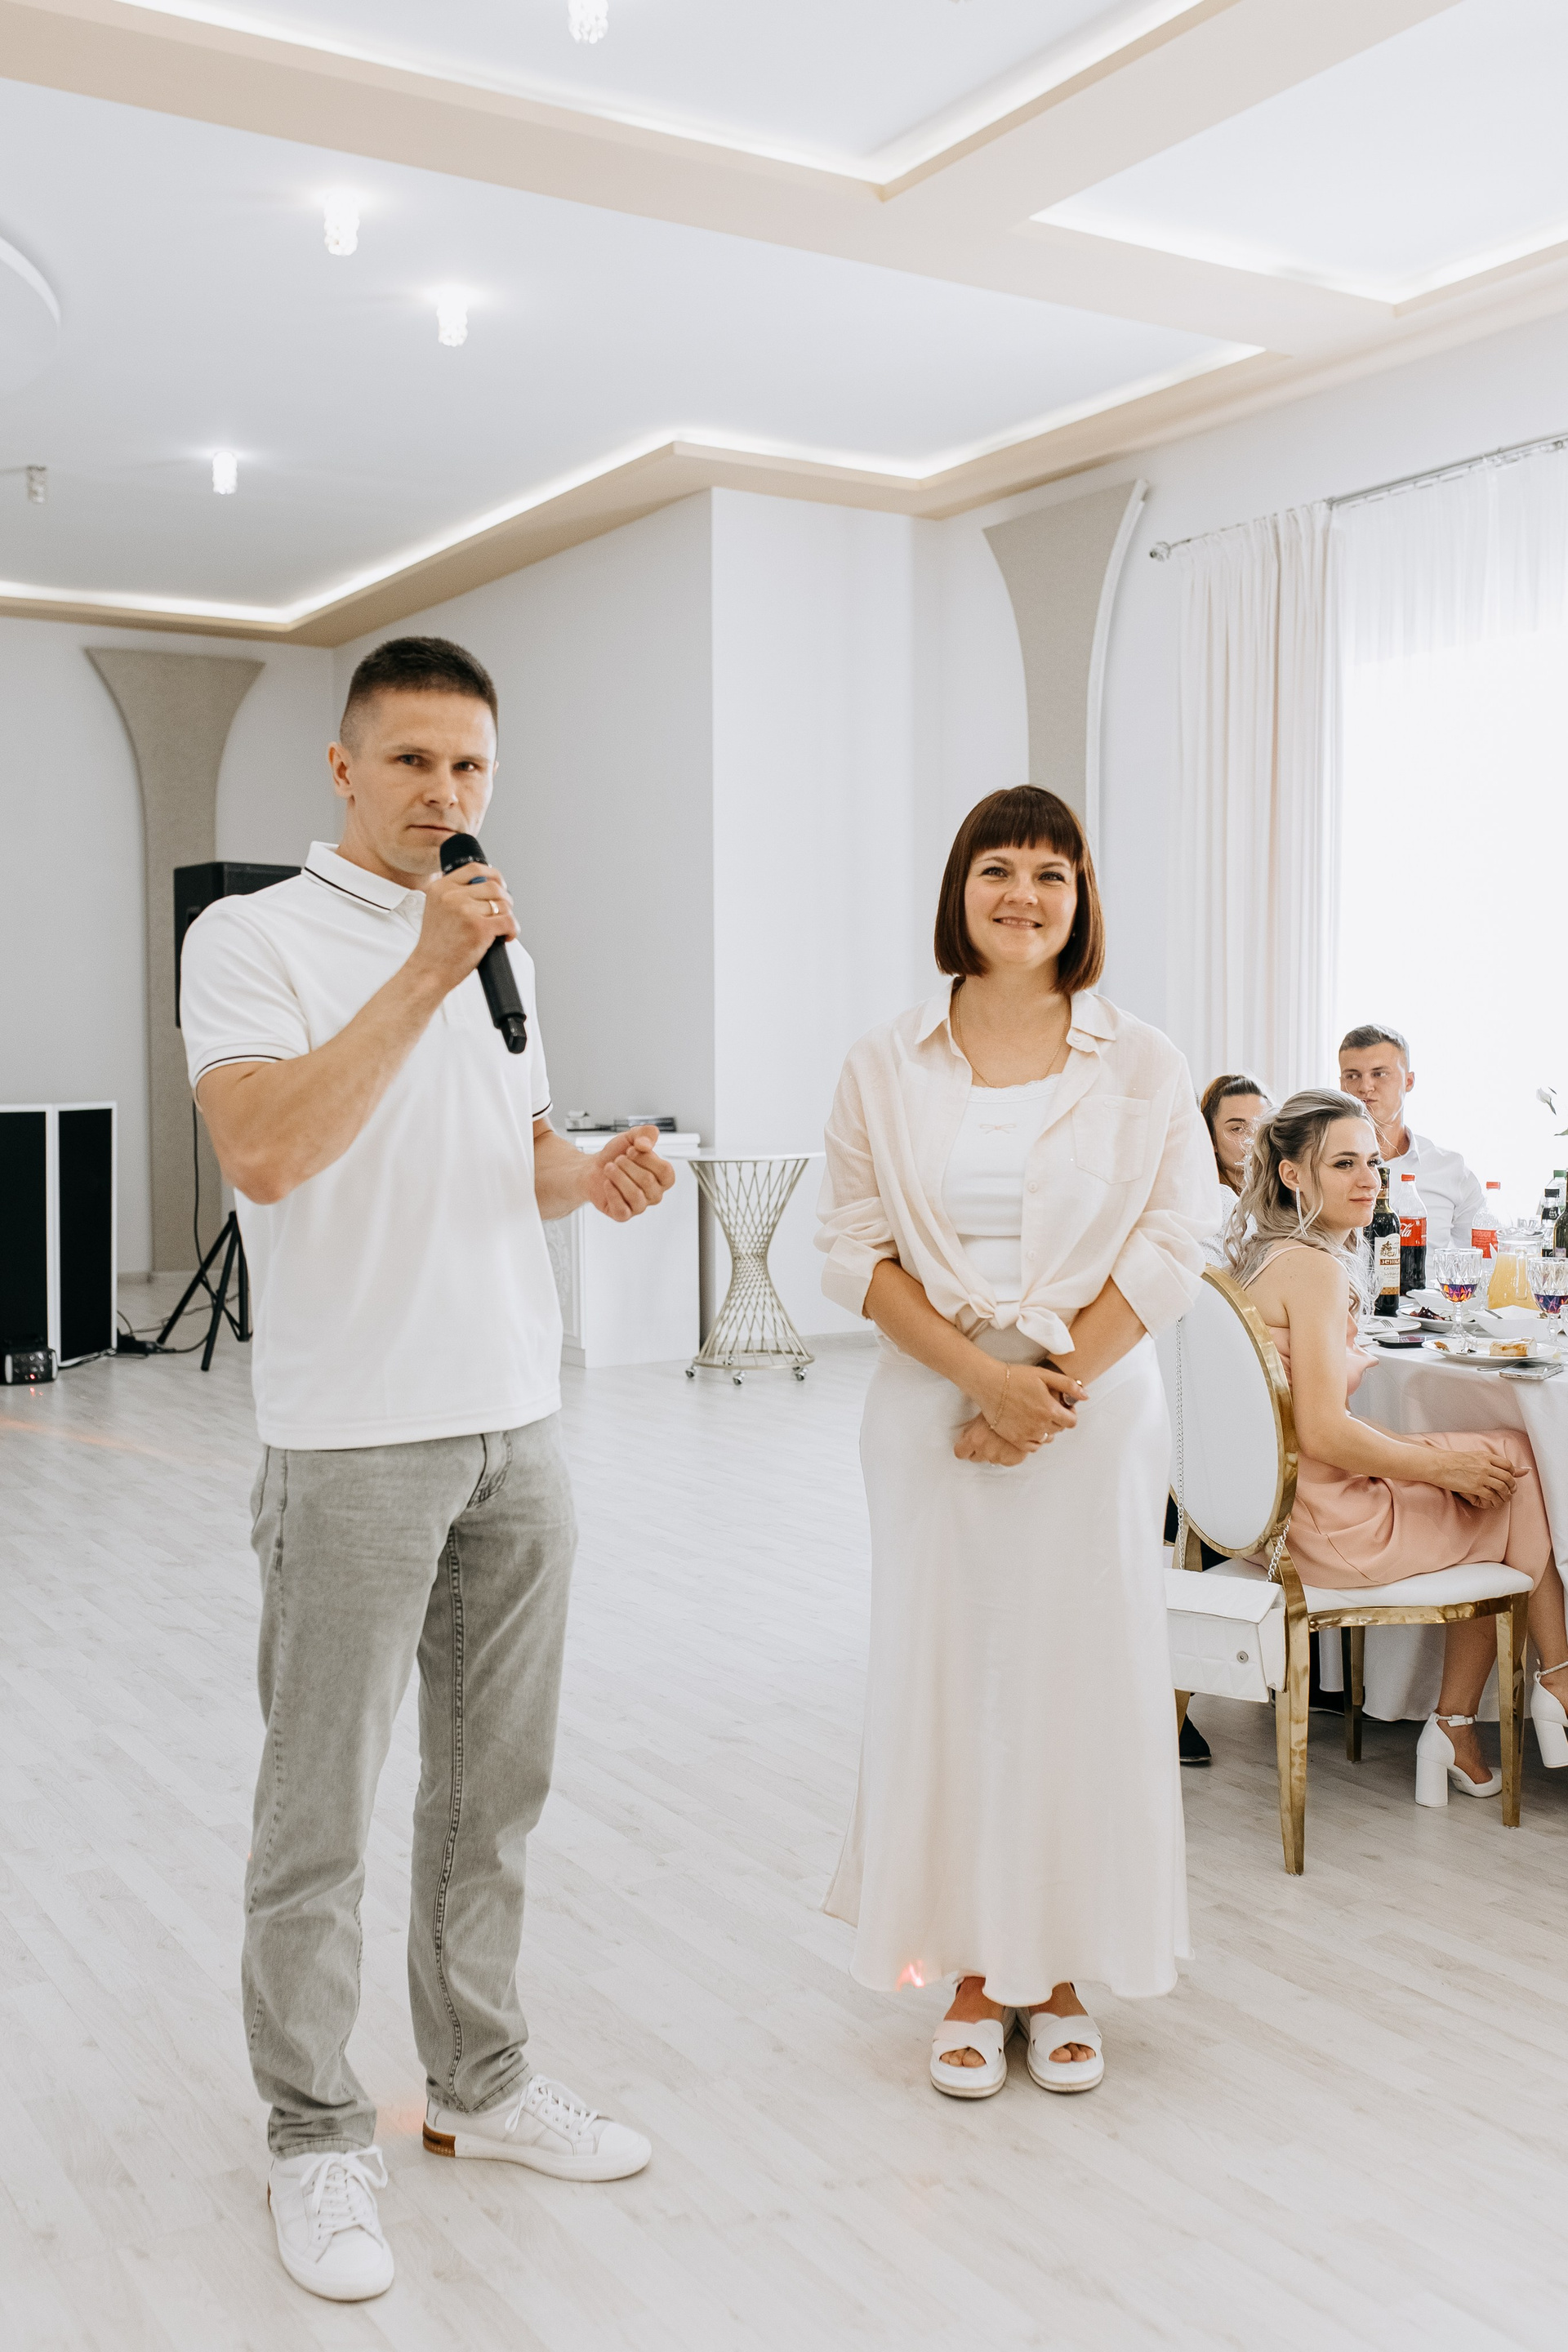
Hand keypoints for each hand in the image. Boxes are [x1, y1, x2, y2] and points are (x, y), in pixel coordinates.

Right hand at [409, 862, 515, 996]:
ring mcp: (465, 910)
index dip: (493, 875)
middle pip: (493, 886)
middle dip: (504, 900)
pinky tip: (506, 937)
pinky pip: (508, 921)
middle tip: (502, 914)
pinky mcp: (479, 928)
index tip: (500, 885)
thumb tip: (487, 886)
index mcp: (440, 888)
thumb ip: (456, 895)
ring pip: (503, 904)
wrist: (428, 970)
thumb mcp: (437, 909)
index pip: (474, 868)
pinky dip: (513, 930)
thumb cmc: (436, 946)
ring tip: (500, 929)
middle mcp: (451, 896)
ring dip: (508, 917)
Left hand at [582, 1126, 674, 1222]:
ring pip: (635, 1195)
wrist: (594, 1167)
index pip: (666, 1170)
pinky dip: (611, 1192)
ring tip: (609, 1168)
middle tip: (618, 1160)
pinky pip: (622, 1209)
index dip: (646, 1158)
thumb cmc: (616, 1155)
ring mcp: (640, 1206)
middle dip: (627, 1165)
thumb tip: (645, 1145)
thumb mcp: (631, 1137)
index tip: (631, 1150)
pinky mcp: (623, 1215)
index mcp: (663, 1178)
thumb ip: (645, 1134)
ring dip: (617, 1176)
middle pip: (647, 1181)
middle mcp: (654, 1194)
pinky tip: (607, 1183)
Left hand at [953, 1413, 1028, 1465]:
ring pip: (991, 1459)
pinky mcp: (1012, 1460)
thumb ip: (972, 1430)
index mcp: (974, 1439)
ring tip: (1002, 1439)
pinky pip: (1006, 1461)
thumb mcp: (982, 1416)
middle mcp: (985, 1451)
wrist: (1026, 1412)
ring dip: (995, 1452)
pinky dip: (1008, 1455)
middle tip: (988, 1438)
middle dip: (980, 1450)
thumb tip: (965, 1436)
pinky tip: (1011, 1444)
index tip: (967, 1445)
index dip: (964, 1448)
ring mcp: (999, 1457)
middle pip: (975, 1458)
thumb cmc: (1003, 1408)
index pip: (960, 1453)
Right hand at [983, 1360, 1086, 1452]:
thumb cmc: (1016, 1377)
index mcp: (1050, 1410)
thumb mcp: (1044, 1375)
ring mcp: (1027, 1434)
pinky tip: (1029, 1427)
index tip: (1063, 1407)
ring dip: (1046, 1429)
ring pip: (1047, 1438)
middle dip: (1058, 1419)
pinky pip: (1033, 1447)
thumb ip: (1068, 1386)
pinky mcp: (1014, 1439)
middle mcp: (1040, 1425)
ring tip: (1036, 1416)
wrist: (989, 1384)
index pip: (1071, 1422)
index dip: (1070, 1414)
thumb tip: (1086, 1397)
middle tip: (1046, 1408)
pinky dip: (1035, 1439)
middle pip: (1059, 1429)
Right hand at [1433, 1448, 1517, 1507]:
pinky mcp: (1475, 1487)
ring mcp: (1481, 1477)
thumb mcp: (1474, 1456)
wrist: (1439, 1465)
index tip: (1511, 1477)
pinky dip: (1496, 1500)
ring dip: (1506, 1494)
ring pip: (1502, 1487)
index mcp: (1486, 1456)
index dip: (1512, 1472)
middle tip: (1512, 1490)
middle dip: (1512, 1485)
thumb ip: (1489, 1460)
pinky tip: (1494, 1501)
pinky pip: (1492, 1495)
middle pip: (1508, 1477)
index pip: (1508, 1464)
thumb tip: (1503, 1463)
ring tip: (1505, 1497)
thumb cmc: (1453, 1460)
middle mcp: (1486, 1465)